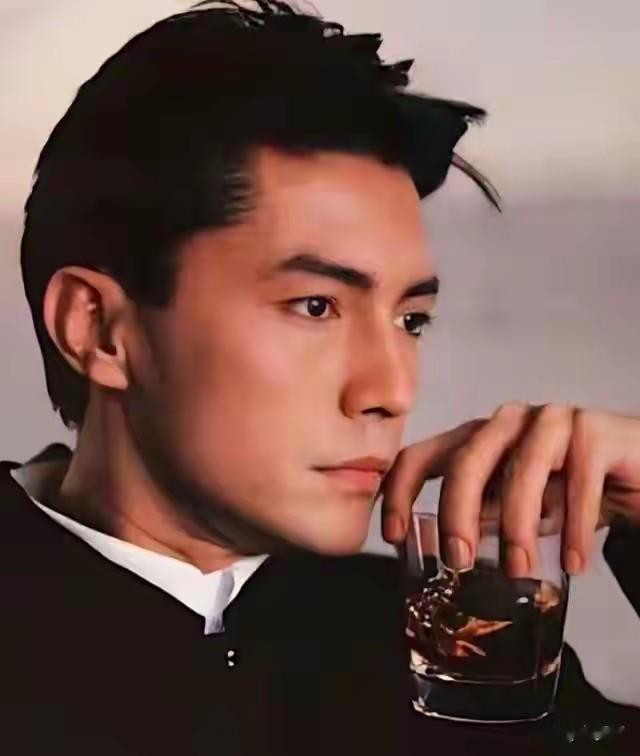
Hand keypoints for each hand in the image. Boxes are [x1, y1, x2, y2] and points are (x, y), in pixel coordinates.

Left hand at [380, 403, 639, 575]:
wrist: (638, 471)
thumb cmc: (571, 487)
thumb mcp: (519, 506)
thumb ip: (485, 516)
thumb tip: (448, 546)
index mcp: (478, 438)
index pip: (422, 455)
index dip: (399, 492)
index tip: (394, 535)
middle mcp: (507, 422)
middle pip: (466, 461)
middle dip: (456, 514)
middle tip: (460, 561)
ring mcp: (551, 420)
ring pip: (522, 471)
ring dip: (518, 526)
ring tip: (521, 569)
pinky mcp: (595, 431)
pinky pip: (579, 482)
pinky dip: (575, 528)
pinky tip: (575, 562)